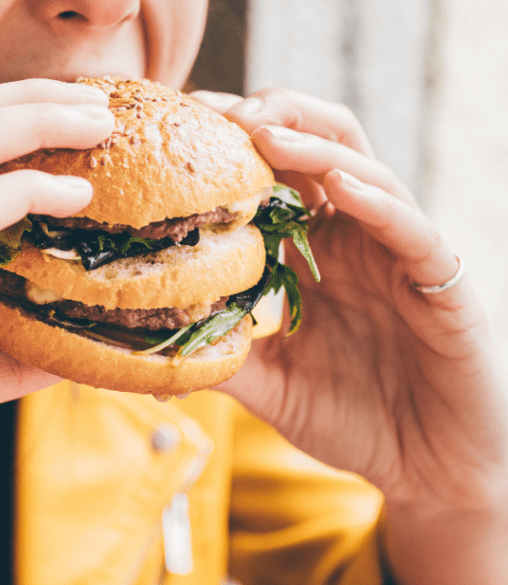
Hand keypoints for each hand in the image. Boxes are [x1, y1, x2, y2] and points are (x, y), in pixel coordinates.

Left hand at [192, 88, 507, 584]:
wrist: (428, 473)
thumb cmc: (352, 420)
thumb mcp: (269, 384)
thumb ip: (220, 355)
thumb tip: (142, 343)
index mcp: (315, 248)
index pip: (276, 172)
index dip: (235, 141)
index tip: (186, 120)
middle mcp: (356, 237)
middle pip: (323, 144)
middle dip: (276, 115)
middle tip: (222, 111)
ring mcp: (400, 254)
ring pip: (365, 172)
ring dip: (314, 147)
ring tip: (265, 133)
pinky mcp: (442, 283)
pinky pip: (412, 230)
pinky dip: (377, 202)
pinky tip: (339, 186)